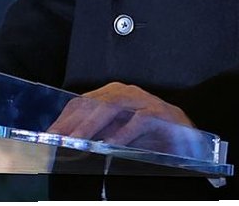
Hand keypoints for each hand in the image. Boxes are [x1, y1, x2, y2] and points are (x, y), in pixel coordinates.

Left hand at [46, 82, 195, 150]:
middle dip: (73, 123)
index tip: (49, 136)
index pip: (81, 103)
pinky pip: (139, 120)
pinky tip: (111, 145)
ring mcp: (143, 101)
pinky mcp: (160, 114)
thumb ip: (97, 135)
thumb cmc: (150, 137)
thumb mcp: (118, 135)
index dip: (64, 119)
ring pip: (111, 106)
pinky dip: (124, 132)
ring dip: (93, 125)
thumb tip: (69, 144)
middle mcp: (125, 93)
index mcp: (112, 95)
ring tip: (79, 141)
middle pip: (92, 103)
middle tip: (59, 140)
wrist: (189, 139)